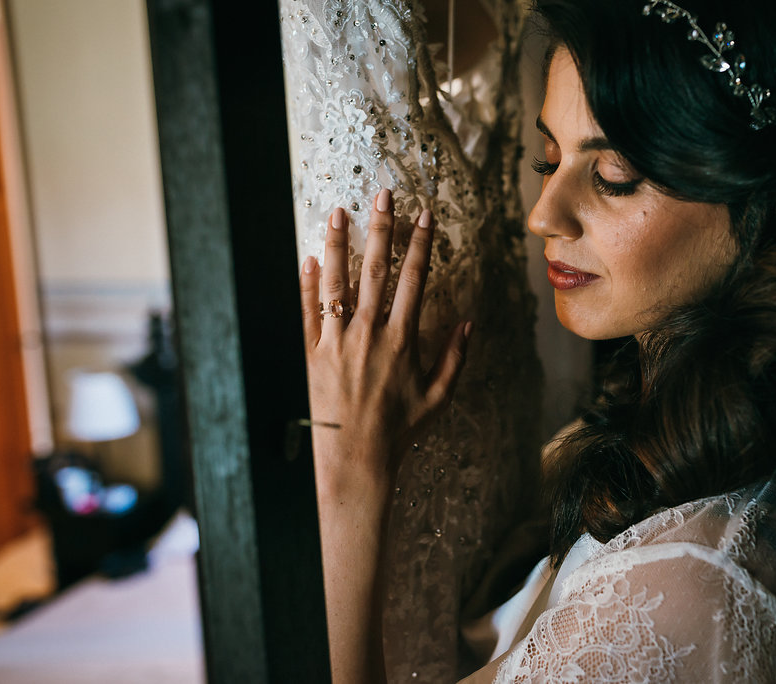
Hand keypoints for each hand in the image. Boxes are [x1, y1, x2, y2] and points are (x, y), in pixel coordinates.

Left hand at [299, 189, 470, 497]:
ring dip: (339, 244)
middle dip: (381, 229)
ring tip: (338, 212)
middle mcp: (368, 333)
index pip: (414, 279)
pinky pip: (305, 312)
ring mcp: (335, 342)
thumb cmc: (397, 431)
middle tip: (384, 195)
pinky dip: (306, 285)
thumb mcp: (437, 397)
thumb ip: (454, 357)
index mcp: (402, 340)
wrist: (353, 461)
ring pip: (337, 282)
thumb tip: (469, 322)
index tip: (424, 215)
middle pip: (376, 269)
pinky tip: (308, 260)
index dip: (420, 244)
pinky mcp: (308, 354)